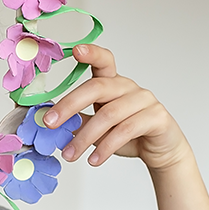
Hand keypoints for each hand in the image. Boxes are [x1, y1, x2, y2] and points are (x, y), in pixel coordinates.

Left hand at [39, 43, 190, 171]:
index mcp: (113, 83)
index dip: (91, 53)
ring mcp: (144, 100)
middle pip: (97, 88)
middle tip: (50, 123)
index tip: (75, 50)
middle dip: (69, 105)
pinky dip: (106, 147)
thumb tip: (48, 121)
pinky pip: (127, 130)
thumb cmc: (128, 135)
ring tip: (70, 154)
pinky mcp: (156, 117)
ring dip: (85, 137)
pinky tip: (94, 159)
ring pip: (109, 115)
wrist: (159, 151)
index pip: (103, 60)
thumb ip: (78, 120)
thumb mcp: (98, 127)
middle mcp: (128, 87)